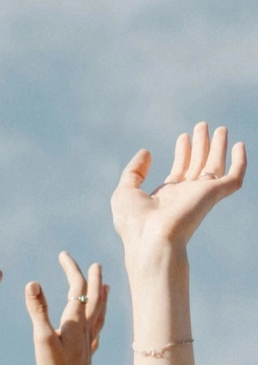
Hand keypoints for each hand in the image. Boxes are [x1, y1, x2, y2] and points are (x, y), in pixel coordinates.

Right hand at [26, 253, 108, 364]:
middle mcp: (86, 328)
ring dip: (102, 297)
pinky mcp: (88, 353)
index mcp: (75, 321)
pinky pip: (98, 329)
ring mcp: (89, 341)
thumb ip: (38, 310)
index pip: (76, 287)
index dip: (71, 269)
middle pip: (93, 297)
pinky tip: (98, 323)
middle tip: (93, 264)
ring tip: (105, 286)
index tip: (63, 255)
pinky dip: (100, 319)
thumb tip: (32, 283)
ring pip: (100, 313)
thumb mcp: (42, 337)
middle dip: (91, 278)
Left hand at [112, 122, 245, 249]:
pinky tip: (239, 146)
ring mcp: (201, 195)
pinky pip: (234, 178)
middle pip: (198, 166)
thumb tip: (146, 152)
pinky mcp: (213, 195)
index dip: (182, 153)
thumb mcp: (125, 191)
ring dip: (218, 147)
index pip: (180, 171)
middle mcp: (186, 195)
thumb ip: (134, 171)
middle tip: (202, 125)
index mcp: (167, 196)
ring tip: (220, 128)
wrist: (151, 239)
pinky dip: (239, 163)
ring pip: (215, 167)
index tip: (183, 137)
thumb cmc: (135, 222)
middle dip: (201, 146)